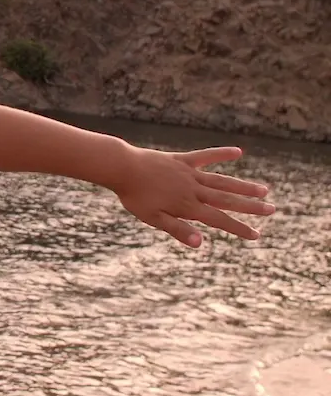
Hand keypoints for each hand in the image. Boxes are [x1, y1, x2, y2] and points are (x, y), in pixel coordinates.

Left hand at [108, 145, 274, 246]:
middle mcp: (193, 189)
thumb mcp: (153, 218)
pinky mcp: (182, 160)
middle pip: (227, 199)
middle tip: (272, 210)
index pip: (219, 220)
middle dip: (250, 207)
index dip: (239, 228)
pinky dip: (221, 154)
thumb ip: (177, 229)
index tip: (257, 234)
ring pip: (222, 181)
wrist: (122, 168)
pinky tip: (238, 152)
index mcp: (188, 206)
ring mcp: (189, 173)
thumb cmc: (135, 196)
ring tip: (263, 190)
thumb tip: (200, 244)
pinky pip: (205, 156)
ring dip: (243, 186)